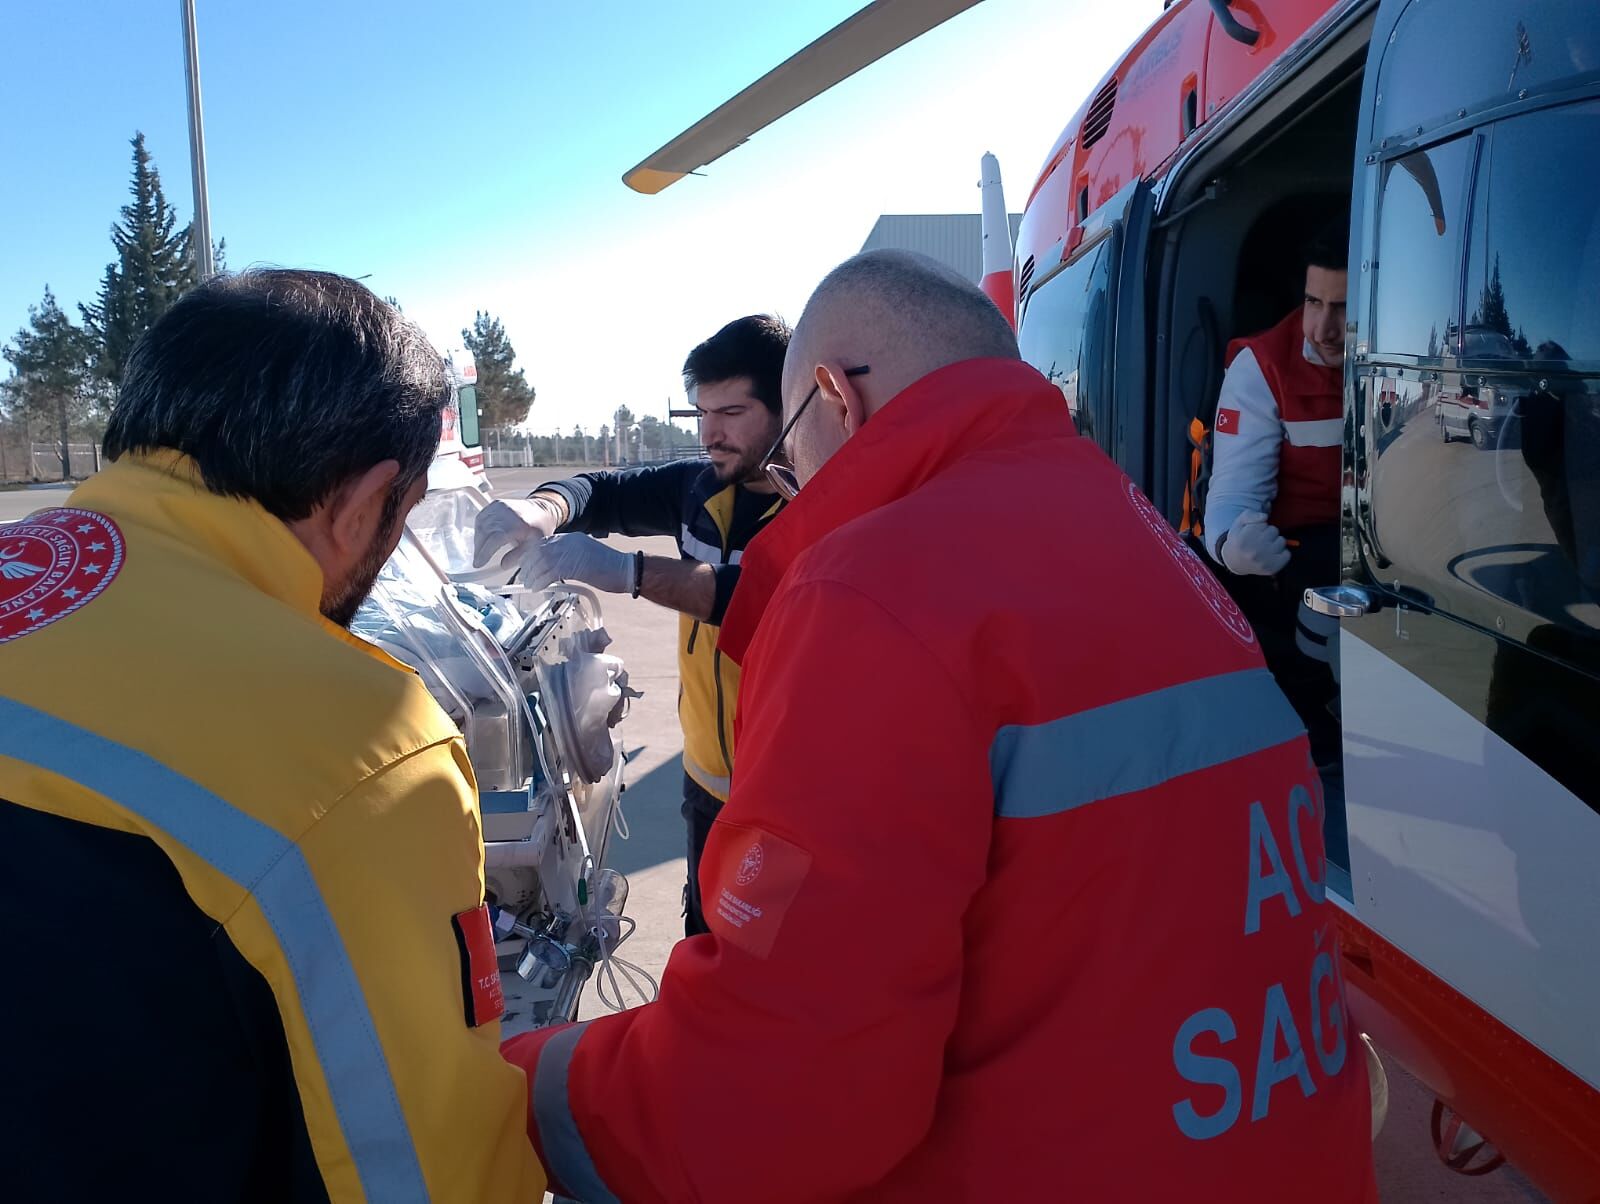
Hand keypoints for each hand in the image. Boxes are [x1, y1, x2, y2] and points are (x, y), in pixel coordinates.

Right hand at [473, 497, 562, 566]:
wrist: (542, 509)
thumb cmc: (539, 528)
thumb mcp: (534, 546)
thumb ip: (518, 556)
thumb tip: (503, 565)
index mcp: (518, 524)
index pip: (495, 539)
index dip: (485, 552)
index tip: (479, 563)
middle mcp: (507, 513)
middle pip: (485, 532)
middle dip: (479, 549)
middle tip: (478, 561)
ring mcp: (500, 506)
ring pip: (481, 525)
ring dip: (478, 540)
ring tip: (480, 552)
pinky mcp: (495, 504)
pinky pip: (481, 518)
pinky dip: (479, 529)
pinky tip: (481, 539)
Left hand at [506, 533, 634, 594]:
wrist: (625, 570)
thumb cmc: (608, 568)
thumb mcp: (583, 556)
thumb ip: (567, 558)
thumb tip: (550, 568)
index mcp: (570, 538)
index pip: (542, 543)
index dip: (530, 555)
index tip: (525, 566)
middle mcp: (568, 541)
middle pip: (538, 551)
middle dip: (528, 566)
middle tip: (524, 578)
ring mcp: (571, 552)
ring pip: (542, 562)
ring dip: (532, 575)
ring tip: (530, 585)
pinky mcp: (575, 565)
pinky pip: (550, 572)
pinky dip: (541, 581)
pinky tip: (538, 588)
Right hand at [1221, 511, 1289, 576]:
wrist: (1235, 562)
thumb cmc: (1239, 539)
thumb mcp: (1239, 524)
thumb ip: (1250, 515)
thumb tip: (1265, 517)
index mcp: (1243, 540)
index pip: (1264, 523)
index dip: (1260, 525)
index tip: (1253, 532)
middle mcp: (1253, 552)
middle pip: (1274, 531)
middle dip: (1268, 532)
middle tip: (1260, 539)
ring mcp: (1263, 562)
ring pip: (1281, 541)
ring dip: (1276, 541)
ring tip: (1266, 546)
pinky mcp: (1272, 569)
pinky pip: (1287, 554)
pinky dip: (1282, 552)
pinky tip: (1272, 554)